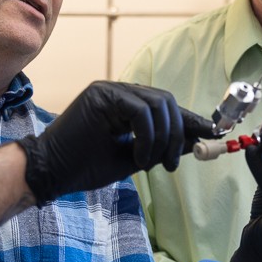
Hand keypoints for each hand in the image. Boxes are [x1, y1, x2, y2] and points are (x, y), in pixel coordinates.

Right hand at [17, 81, 213, 203]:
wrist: (49, 172)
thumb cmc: (83, 168)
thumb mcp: (132, 159)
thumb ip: (160, 148)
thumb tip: (194, 141)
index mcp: (124, 104)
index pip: (164, 106)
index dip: (189, 120)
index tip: (213, 133)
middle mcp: (118, 91)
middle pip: (166, 100)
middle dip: (178, 132)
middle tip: (173, 163)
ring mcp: (108, 89)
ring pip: (157, 103)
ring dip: (163, 138)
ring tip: (153, 163)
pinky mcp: (100, 95)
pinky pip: (141, 111)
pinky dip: (147, 137)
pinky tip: (139, 157)